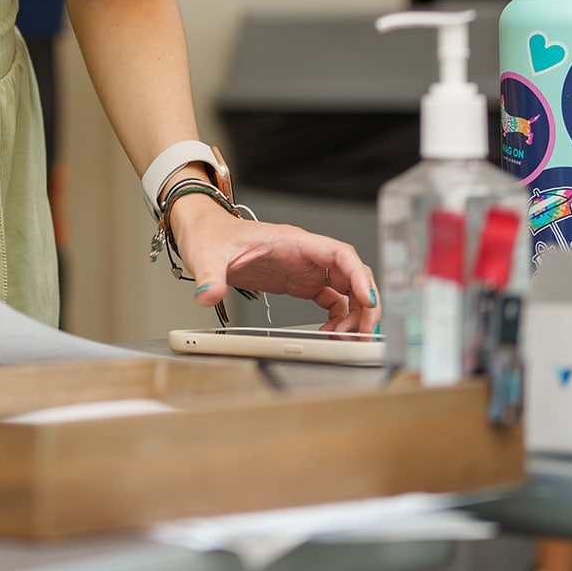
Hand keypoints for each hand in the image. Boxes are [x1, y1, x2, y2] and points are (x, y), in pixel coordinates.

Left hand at [176, 198, 379, 332]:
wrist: (203, 233)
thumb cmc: (209, 235)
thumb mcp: (206, 255)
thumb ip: (210, 275)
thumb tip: (208, 295)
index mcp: (292, 242)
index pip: (340, 254)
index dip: (358, 276)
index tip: (368, 301)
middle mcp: (305, 255)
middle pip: (352, 274)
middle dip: (365, 302)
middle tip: (365, 331)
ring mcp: (304, 268)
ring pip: (346, 288)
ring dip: (353, 313)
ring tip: (345, 337)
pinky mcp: (298, 282)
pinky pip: (331, 298)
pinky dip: (338, 316)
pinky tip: (329, 332)